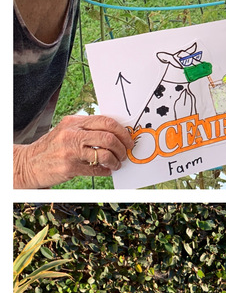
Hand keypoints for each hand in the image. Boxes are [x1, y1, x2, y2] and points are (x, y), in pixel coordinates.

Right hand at [14, 114, 133, 187]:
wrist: (29, 163)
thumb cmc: (54, 147)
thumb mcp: (68, 131)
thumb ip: (88, 130)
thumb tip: (117, 135)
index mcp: (74, 122)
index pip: (106, 121)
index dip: (123, 132)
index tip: (129, 140)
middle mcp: (72, 134)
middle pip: (109, 137)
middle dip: (122, 147)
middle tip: (124, 153)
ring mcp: (70, 150)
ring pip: (105, 154)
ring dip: (115, 161)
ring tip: (116, 164)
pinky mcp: (69, 167)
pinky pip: (97, 169)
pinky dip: (106, 171)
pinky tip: (106, 170)